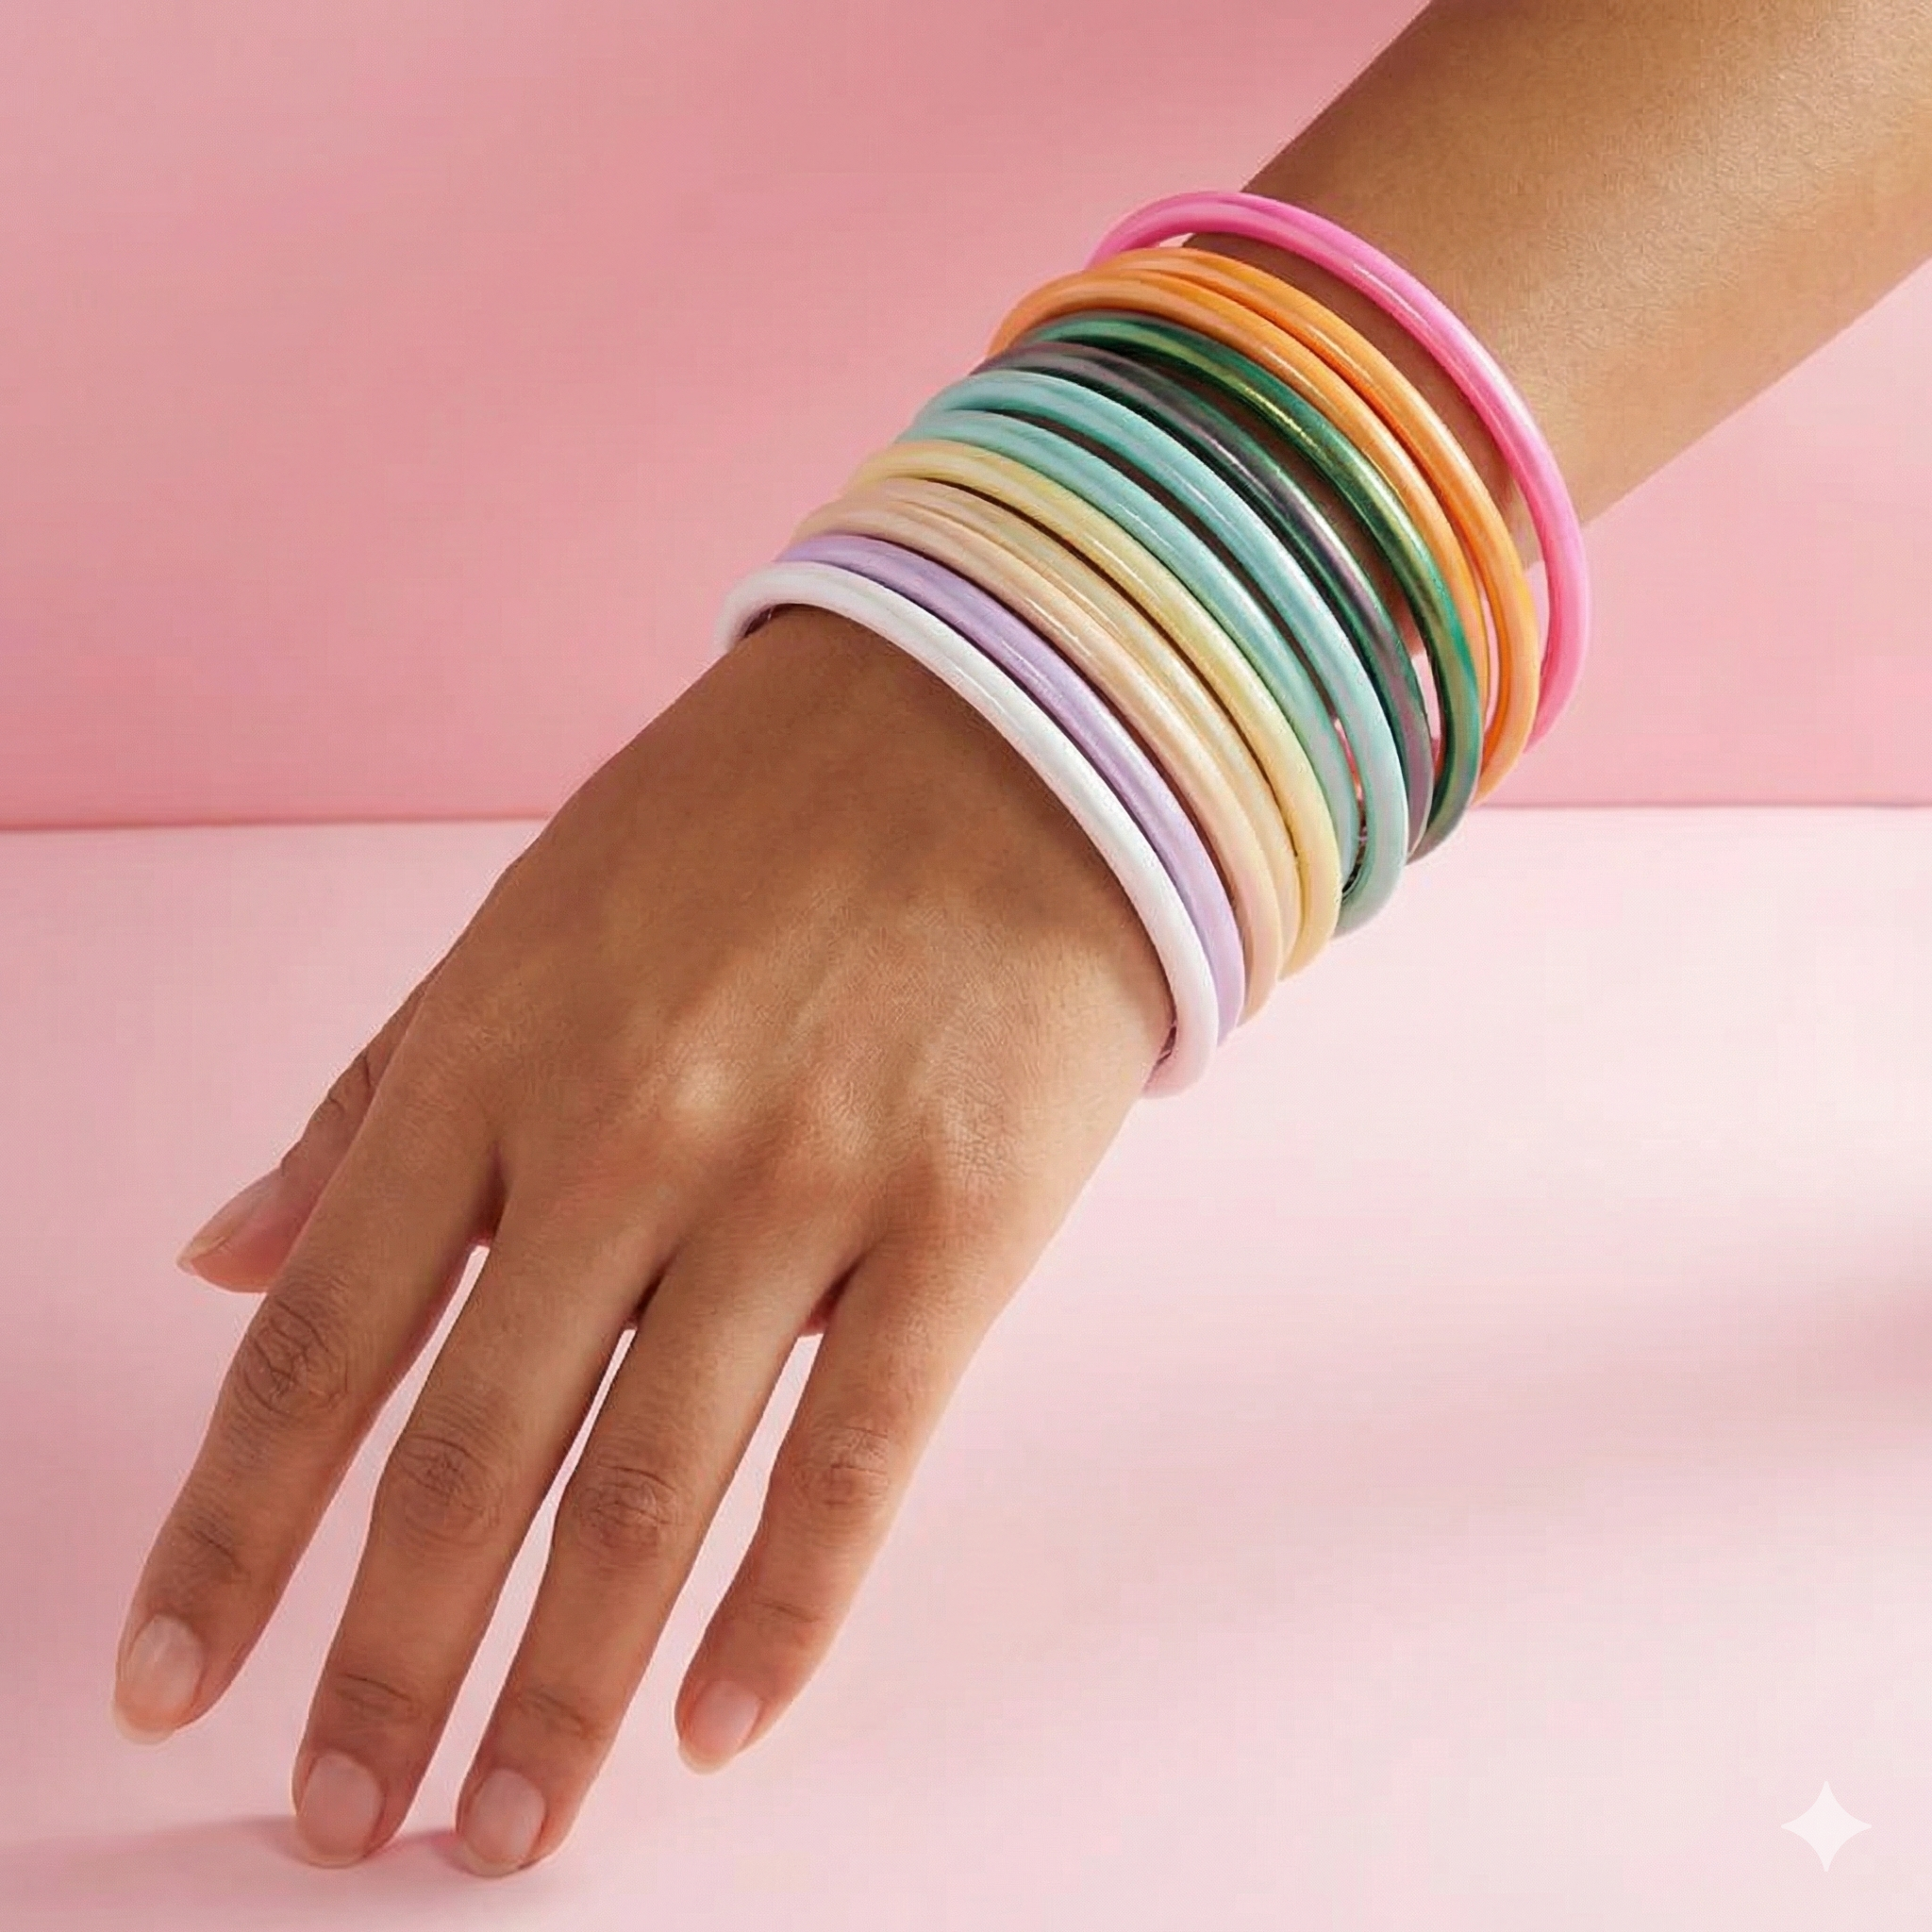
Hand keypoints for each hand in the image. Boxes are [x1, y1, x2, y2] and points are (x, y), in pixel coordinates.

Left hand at [115, 605, 1170, 1875]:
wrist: (1005, 733)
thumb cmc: (750, 826)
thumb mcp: (522, 924)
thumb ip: (371, 1101)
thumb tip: (221, 1262)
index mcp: (492, 1058)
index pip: (319, 1343)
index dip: (230, 1536)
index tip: (166, 1687)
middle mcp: (623, 1138)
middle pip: (471, 1457)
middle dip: (389, 1667)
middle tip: (347, 1826)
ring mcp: (797, 1186)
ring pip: (649, 1488)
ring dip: (562, 1687)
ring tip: (503, 1835)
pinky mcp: (958, 1223)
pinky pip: (855, 1457)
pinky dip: (783, 1612)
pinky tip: (720, 1724)